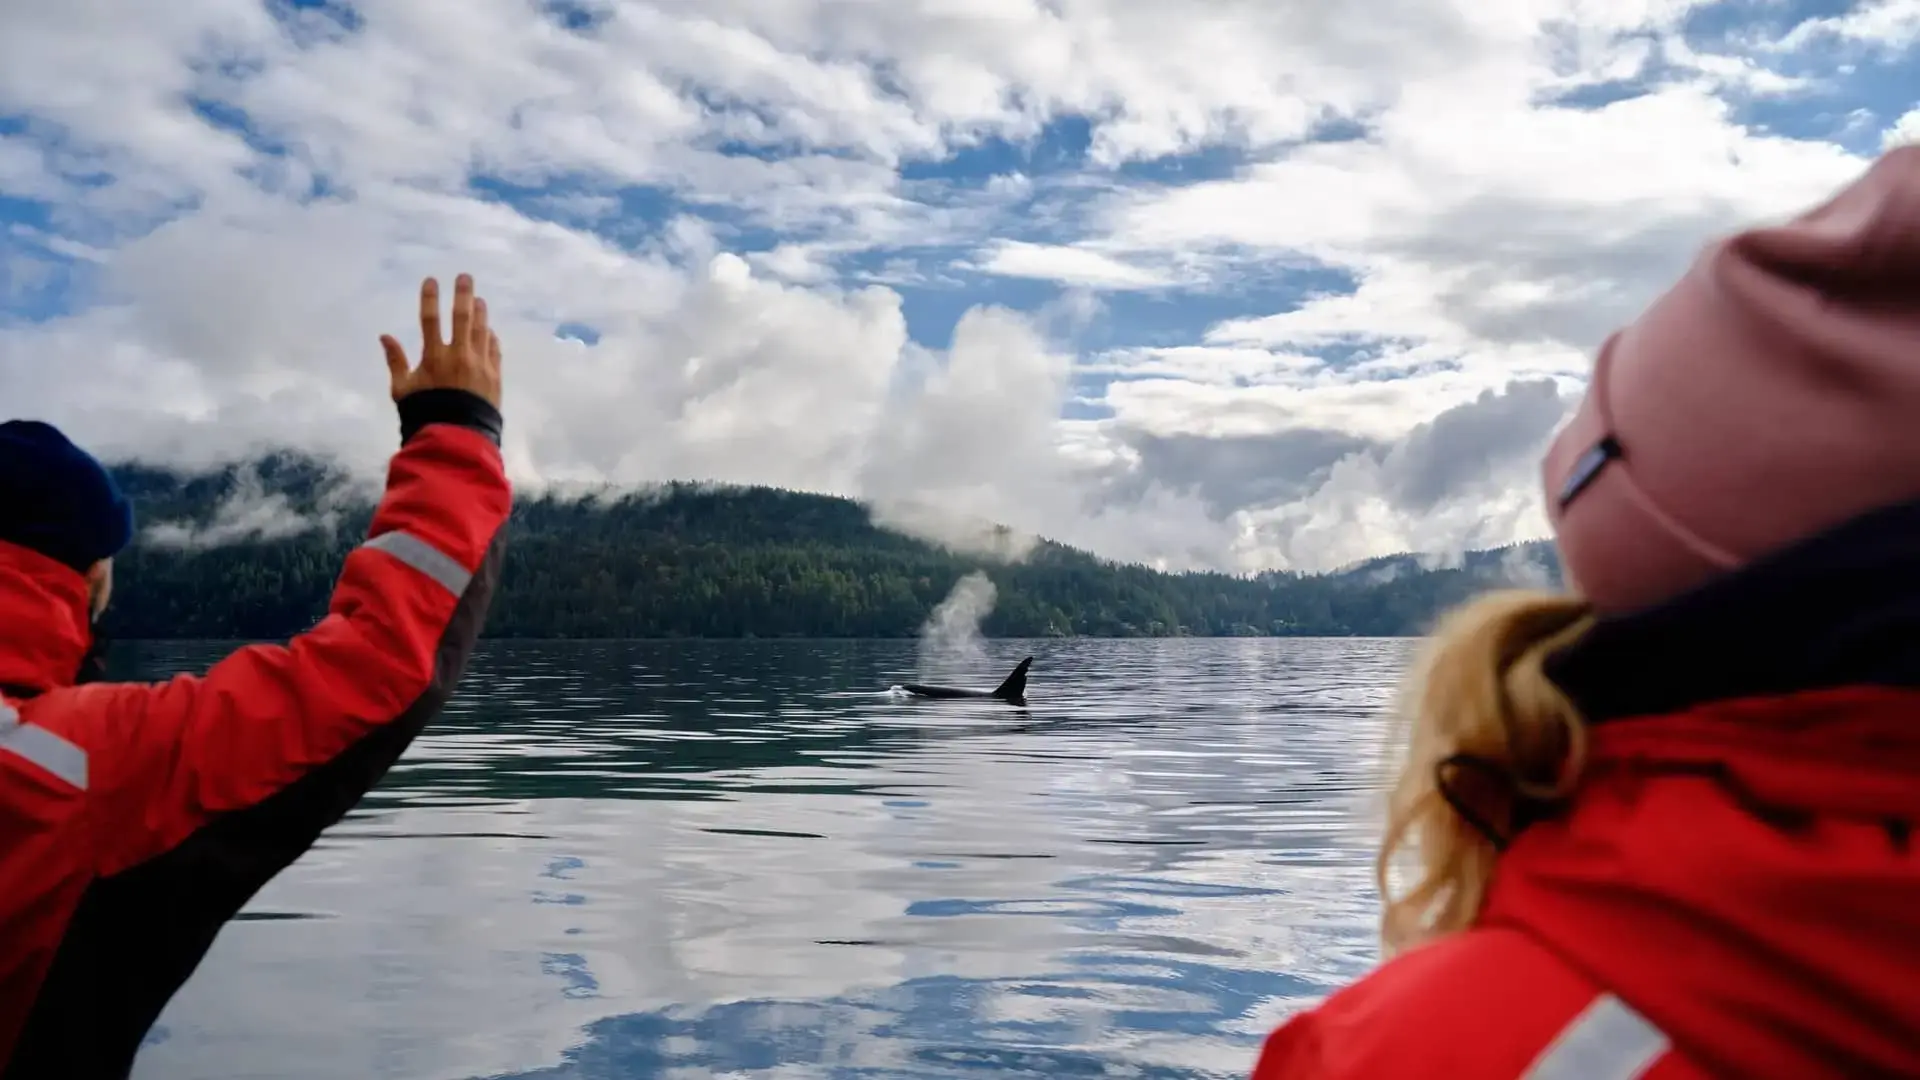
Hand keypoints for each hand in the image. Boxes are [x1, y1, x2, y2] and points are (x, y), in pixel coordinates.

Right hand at [381, 273, 502, 408]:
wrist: (456, 438)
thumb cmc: (424, 413)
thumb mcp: (402, 389)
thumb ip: (395, 361)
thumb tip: (385, 336)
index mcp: (434, 357)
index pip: (430, 320)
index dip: (430, 298)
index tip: (431, 280)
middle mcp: (459, 356)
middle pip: (462, 318)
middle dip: (463, 295)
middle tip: (466, 277)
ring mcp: (480, 365)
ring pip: (482, 331)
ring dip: (481, 313)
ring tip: (479, 300)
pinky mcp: (494, 377)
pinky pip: (494, 351)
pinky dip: (491, 338)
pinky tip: (489, 331)